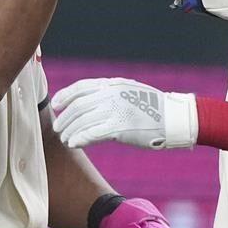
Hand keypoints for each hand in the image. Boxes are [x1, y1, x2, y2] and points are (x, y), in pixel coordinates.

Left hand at [53, 77, 197, 149]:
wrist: (172, 118)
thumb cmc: (151, 106)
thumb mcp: (128, 90)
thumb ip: (109, 93)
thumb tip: (88, 101)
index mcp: (112, 84)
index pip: (80, 87)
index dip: (65, 96)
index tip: (56, 104)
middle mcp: (110, 95)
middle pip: (78, 106)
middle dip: (65, 118)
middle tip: (58, 128)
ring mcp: (114, 111)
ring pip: (82, 121)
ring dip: (70, 131)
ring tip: (65, 139)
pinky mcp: (119, 128)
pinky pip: (92, 133)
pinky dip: (80, 138)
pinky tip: (74, 143)